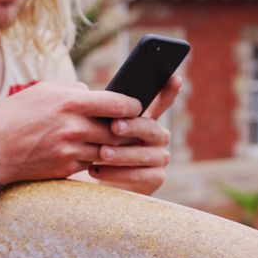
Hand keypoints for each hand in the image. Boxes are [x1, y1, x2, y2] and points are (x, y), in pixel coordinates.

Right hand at [0, 81, 141, 185]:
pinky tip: (90, 152)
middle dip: (126, 128)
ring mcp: (71, 151)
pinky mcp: (66, 169)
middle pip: (118, 130)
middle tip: (132, 125)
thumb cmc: (14, 116)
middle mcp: (74, 127)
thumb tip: (93, 93)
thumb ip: (72, 90)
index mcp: (70, 102)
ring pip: (108, 149)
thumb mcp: (42, 91)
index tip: (136, 106)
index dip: (132, 105)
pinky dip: (94, 158)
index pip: (117, 104)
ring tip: (115, 140)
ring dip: (113, 146)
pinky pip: (91, 163)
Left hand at [88, 75, 182, 193]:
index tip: (175, 78)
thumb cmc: (97, 147)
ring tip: (102, 153)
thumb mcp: (96, 127)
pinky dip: (118, 174)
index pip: (161, 102)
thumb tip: (82, 88)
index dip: (169, 91)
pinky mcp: (156, 179)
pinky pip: (140, 176)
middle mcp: (158, 137)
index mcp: (146, 119)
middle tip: (114, 127)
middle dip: (132, 127)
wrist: (97, 180)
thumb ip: (98, 111)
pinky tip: (98, 170)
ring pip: (144, 154)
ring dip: (122, 154)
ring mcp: (160, 158)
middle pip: (150, 128)